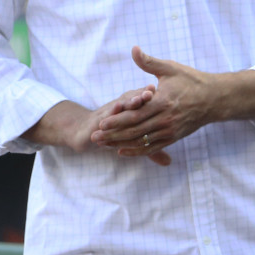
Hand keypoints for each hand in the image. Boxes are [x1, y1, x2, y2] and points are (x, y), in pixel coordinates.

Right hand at [28, 86, 170, 165]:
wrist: (85, 133)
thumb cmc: (115, 134)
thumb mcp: (134, 141)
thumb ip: (151, 148)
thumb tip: (168, 162)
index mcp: (133, 109)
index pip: (146, 101)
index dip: (155, 98)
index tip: (167, 94)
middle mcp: (122, 107)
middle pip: (135, 100)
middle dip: (144, 96)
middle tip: (152, 92)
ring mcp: (110, 112)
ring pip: (121, 105)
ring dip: (129, 102)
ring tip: (138, 100)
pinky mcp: (99, 119)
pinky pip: (106, 114)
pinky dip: (111, 112)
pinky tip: (116, 109)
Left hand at [91, 46, 214, 162]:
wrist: (215, 99)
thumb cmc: (192, 81)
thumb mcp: (171, 69)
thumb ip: (149, 62)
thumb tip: (134, 49)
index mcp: (163, 101)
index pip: (136, 114)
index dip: (117, 119)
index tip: (101, 122)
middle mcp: (165, 119)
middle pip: (135, 130)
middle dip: (113, 134)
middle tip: (94, 136)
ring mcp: (169, 130)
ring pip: (141, 140)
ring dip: (120, 143)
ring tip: (102, 144)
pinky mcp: (173, 137)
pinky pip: (152, 147)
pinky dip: (136, 151)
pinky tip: (122, 151)